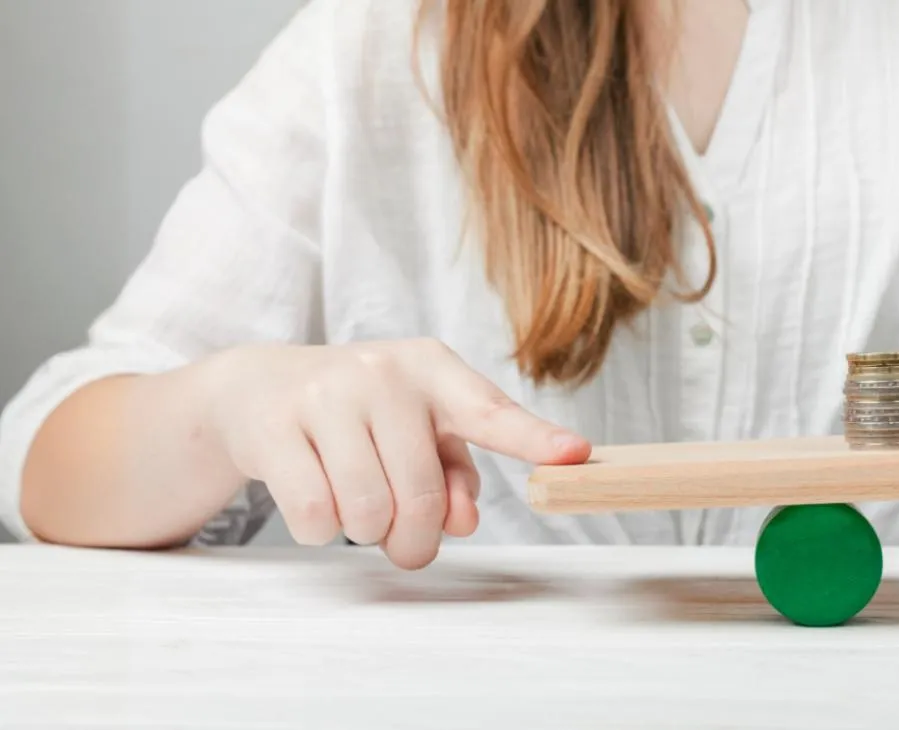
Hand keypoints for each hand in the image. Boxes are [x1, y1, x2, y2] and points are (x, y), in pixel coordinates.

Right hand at [199, 340, 590, 568]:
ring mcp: (325, 394)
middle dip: (414, 537)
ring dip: (365, 532)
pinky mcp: (274, 426)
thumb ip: (454, 472)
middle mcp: (383, 372)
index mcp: (432, 368)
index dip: (534, 439)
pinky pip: (315, 515)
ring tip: (356, 504)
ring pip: (366, 511)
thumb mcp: (417, 428)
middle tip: (405, 541)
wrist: (260, 387)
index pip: (490, 411)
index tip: (575, 455)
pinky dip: (321, 529)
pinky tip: (316, 497)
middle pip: (420, 494)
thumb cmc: (362, 415)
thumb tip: (464, 521)